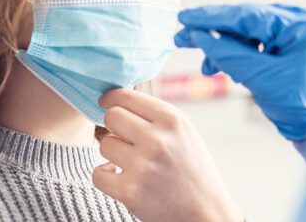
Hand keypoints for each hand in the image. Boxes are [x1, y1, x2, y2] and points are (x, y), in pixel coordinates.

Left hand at [93, 89, 242, 221]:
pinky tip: (120, 178)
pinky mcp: (131, 191)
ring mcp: (143, 165)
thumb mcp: (184, 134)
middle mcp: (158, 139)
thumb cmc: (194, 172)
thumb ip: (155, 117)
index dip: (110, 99)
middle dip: (113, 127)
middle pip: (111, 117)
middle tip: (124, 139)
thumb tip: (114, 102)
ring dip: (112, 153)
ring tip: (130, 163)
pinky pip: (98, 174)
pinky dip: (106, 177)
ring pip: (104, 144)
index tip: (106, 103)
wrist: (207, 214)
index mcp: (172, 119)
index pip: (125, 96)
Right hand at [175, 4, 305, 141]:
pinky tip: (225, 67)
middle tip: (183, 38)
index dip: (212, 17)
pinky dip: (238, 55)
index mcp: (299, 24)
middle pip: (245, 22)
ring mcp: (293, 34)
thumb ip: (228, 53)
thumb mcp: (259, 77)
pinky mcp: (287, 47)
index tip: (185, 18)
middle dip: (214, 34)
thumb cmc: (301, 105)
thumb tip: (199, 36)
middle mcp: (298, 22)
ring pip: (247, 34)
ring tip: (208, 67)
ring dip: (224, 48)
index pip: (247, 15)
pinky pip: (255, 44)